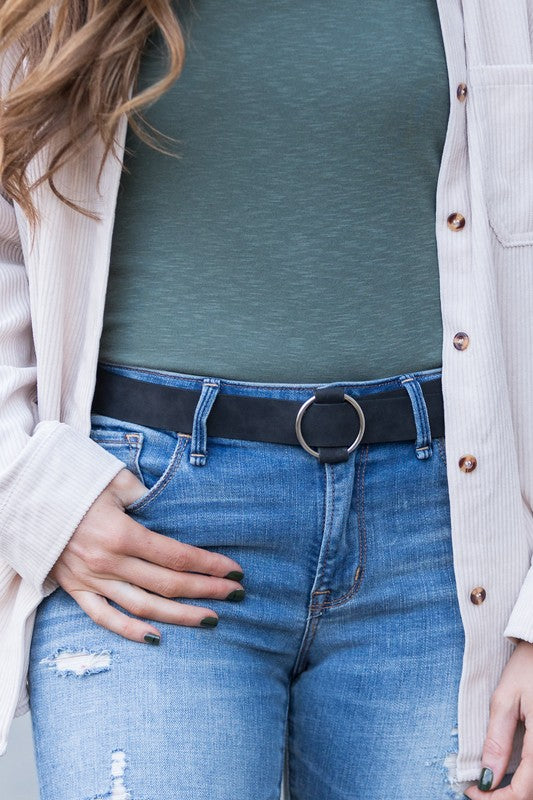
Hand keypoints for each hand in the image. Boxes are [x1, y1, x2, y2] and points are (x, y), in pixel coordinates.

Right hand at [47, 467, 244, 643]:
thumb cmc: (73, 486)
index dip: (209, 565)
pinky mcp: (75, 590)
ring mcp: (91, 580)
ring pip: (143, 607)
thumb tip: (172, 504)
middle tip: (235, 595)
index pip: (176, 556)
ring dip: (180, 616)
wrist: (25, 499)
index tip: (234, 571)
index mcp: (121, 534)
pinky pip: (104, 618)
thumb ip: (146, 495)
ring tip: (210, 620)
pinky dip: (130, 631)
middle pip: (167, 584)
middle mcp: (109, 562)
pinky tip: (157, 637)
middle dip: (206, 590)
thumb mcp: (114, 481)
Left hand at [464, 639, 532, 797]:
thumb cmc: (528, 667)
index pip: (523, 792)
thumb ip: (497, 741)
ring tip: (492, 781)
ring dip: (516, 790)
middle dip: (505, 798)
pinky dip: (526, 777)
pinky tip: (510, 770)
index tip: (472, 792)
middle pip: (532, 793)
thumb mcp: (506, 699)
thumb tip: (486, 778)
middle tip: (479, 790)